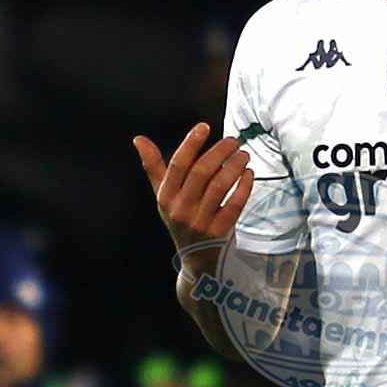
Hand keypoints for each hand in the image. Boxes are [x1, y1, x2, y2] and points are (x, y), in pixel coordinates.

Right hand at [133, 124, 253, 276]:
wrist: (196, 259)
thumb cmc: (180, 218)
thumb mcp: (164, 196)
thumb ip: (154, 167)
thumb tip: (138, 138)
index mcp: (165, 196)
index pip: (178, 164)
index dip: (191, 143)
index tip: (205, 127)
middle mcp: (180, 209)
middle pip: (202, 172)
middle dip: (219, 152)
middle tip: (233, 141)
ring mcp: (200, 222)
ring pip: (220, 186)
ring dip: (234, 166)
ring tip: (243, 155)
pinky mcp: (219, 232)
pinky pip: (235, 204)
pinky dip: (244, 186)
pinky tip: (248, 174)